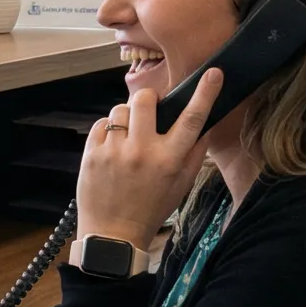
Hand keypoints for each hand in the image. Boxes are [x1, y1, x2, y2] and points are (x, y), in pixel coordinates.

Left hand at [76, 68, 223, 249]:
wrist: (113, 233)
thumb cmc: (151, 208)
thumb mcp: (182, 185)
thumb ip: (195, 153)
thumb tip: (205, 124)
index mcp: (170, 160)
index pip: (192, 118)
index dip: (205, 93)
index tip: (213, 73)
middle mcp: (143, 152)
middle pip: (145, 99)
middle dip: (148, 98)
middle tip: (149, 111)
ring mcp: (114, 152)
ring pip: (120, 110)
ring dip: (126, 117)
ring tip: (128, 136)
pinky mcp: (92, 154)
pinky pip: (100, 124)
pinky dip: (107, 131)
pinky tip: (112, 148)